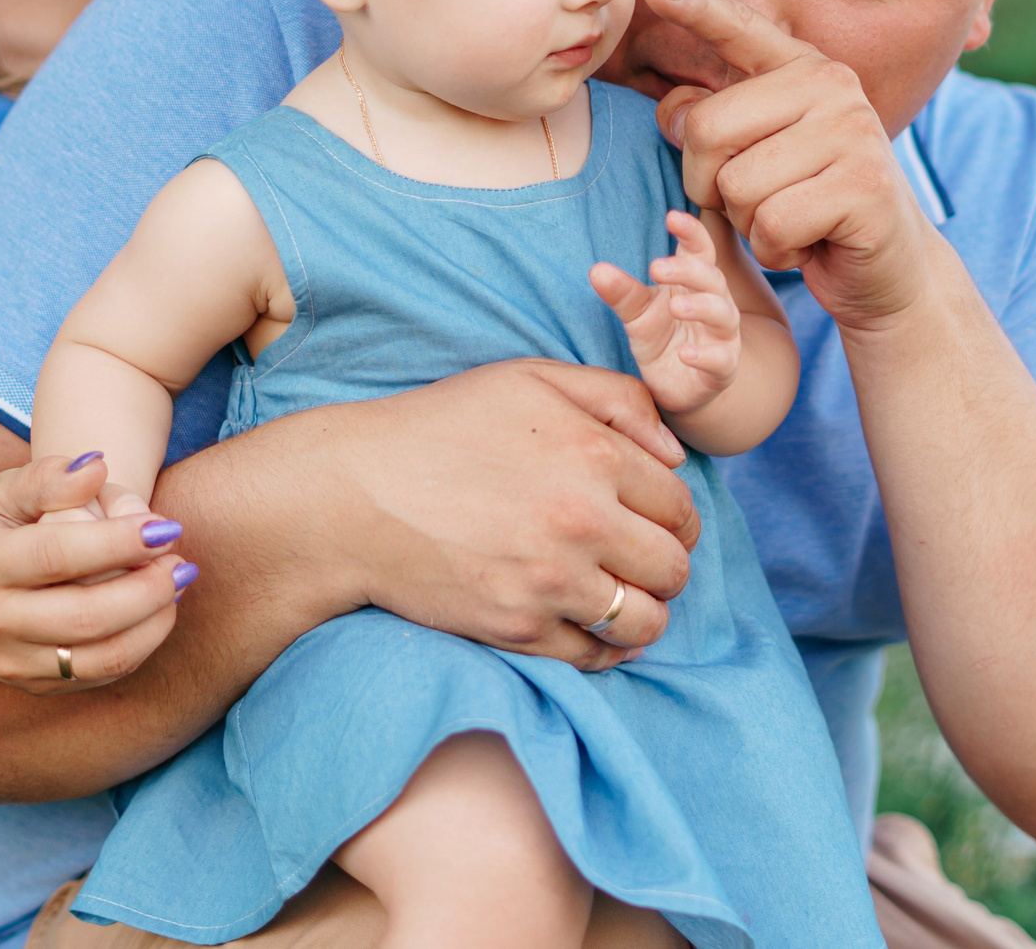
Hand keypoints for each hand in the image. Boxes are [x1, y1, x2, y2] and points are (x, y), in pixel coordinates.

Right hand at [0, 453, 191, 693]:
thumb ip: (44, 479)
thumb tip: (98, 466)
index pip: (56, 554)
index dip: (118, 542)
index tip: (165, 526)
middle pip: (86, 617)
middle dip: (148, 589)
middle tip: (181, 559)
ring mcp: (11, 661)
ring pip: (101, 658)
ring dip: (154, 622)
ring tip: (179, 583)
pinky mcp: (33, 685)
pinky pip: (100, 676)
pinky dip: (141, 645)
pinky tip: (158, 611)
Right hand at [312, 358, 700, 668]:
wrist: (354, 494)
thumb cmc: (443, 426)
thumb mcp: (531, 379)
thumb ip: (619, 399)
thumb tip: (677, 454)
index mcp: (595, 455)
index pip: (681, 506)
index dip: (675, 515)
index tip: (655, 519)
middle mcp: (583, 522)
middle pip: (675, 567)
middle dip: (667, 563)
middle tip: (640, 556)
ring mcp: (550, 582)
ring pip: (646, 621)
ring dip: (644, 610)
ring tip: (620, 593)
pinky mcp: (518, 629)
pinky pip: (593, 656)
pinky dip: (604, 647)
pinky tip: (590, 623)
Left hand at [589, 211, 740, 416]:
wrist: (676, 386)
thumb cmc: (661, 338)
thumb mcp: (637, 314)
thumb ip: (622, 292)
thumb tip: (596, 270)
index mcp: (695, 283)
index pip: (700, 250)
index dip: (691, 232)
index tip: (672, 217)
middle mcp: (716, 303)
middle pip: (712, 278)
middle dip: (687, 270)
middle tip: (656, 268)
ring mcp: (723, 336)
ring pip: (723, 314)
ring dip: (701, 307)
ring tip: (674, 306)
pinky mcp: (723, 368)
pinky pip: (722, 360)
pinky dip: (706, 356)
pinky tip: (686, 355)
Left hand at [642, 0, 935, 331]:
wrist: (890, 267)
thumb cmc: (811, 208)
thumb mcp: (761, 159)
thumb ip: (718, 126)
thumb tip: (673, 111)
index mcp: (805, 69)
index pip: (741, 29)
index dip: (695, 8)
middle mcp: (834, 86)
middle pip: (708, 128)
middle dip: (708, 184)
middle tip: (753, 203)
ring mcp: (853, 133)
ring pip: (736, 185)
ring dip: (747, 223)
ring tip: (789, 222)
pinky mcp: (864, 187)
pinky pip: (772, 223)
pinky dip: (775, 249)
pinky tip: (807, 245)